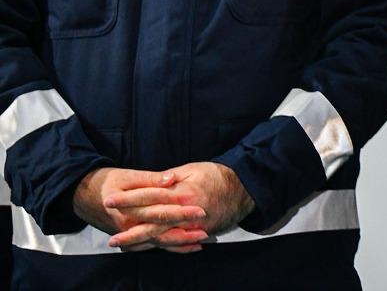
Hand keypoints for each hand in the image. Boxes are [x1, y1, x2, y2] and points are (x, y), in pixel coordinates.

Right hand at [73, 167, 207, 252]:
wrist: (82, 196)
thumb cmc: (107, 182)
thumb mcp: (127, 176)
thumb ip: (150, 178)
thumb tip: (171, 178)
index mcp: (130, 210)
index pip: (161, 212)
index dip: (182, 212)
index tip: (201, 210)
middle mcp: (129, 226)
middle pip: (161, 232)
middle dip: (185, 233)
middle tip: (206, 232)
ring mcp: (128, 234)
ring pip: (156, 243)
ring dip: (179, 244)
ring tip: (200, 241)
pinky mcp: (128, 238)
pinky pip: (149, 246)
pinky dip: (167, 248)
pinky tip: (184, 247)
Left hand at [103, 162, 254, 249]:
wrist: (243, 189)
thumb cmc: (216, 175)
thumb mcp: (193, 169)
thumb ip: (171, 177)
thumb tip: (155, 182)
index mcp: (183, 192)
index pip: (150, 196)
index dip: (128, 199)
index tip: (110, 200)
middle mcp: (186, 212)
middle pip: (152, 223)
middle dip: (130, 230)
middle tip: (110, 237)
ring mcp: (192, 226)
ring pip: (162, 237)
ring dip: (141, 242)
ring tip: (122, 245)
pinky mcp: (198, 233)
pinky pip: (176, 243)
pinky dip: (160, 248)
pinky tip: (145, 249)